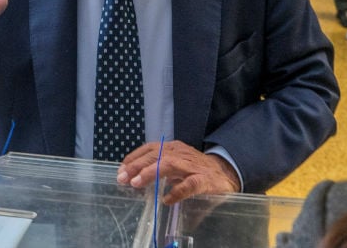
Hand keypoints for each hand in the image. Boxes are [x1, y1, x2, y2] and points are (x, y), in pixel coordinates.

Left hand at [116, 141, 239, 204]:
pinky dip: (177, 191)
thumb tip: (133, 176)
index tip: (120, 169)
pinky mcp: (203, 179)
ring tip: (137, 183)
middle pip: (155, 154)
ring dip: (151, 173)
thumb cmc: (196, 168)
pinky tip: (167, 199)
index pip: (149, 148)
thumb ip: (158, 166)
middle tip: (123, 178)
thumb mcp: (175, 162)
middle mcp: (180, 153)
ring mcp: (191, 165)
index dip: (133, 158)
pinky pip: (189, 184)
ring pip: (169, 164)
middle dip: (137, 165)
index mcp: (172, 148)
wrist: (225, 172)